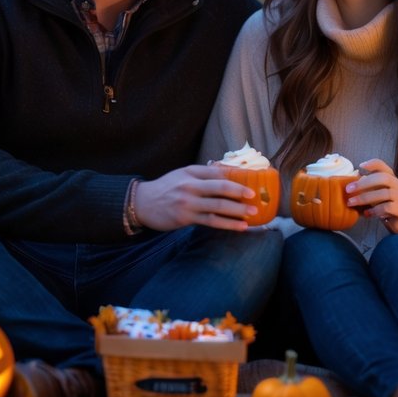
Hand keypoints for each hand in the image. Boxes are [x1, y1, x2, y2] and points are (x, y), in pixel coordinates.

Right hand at [132, 165, 257, 231]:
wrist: (143, 203)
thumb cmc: (166, 188)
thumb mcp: (182, 174)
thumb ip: (203, 172)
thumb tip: (226, 170)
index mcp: (191, 172)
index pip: (218, 172)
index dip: (236, 177)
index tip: (251, 180)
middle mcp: (191, 186)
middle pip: (220, 188)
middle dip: (240, 192)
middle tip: (254, 197)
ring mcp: (188, 203)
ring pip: (218, 206)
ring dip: (238, 211)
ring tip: (253, 213)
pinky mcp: (186, 218)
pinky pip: (211, 221)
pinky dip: (228, 224)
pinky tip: (240, 226)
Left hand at [348, 159, 397, 233]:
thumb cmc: (387, 205)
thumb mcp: (378, 194)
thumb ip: (369, 188)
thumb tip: (351, 185)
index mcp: (391, 179)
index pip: (384, 166)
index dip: (372, 164)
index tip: (360, 166)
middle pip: (383, 178)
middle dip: (364, 183)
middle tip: (348, 189)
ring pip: (384, 193)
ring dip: (365, 198)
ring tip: (351, 202)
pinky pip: (387, 208)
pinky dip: (374, 210)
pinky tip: (367, 214)